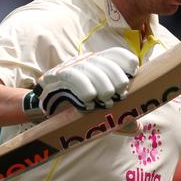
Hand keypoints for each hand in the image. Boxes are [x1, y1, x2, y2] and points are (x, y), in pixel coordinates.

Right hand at [23, 47, 138, 121]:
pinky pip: (74, 77)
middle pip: (106, 62)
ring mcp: (70, 67)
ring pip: (92, 69)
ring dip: (103, 87)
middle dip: (118, 79)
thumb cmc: (76, 109)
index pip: (115, 54)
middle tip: (119, 96)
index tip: (133, 75)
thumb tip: (136, 126)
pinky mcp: (56, 75)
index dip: (127, 62)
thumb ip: (116, 115)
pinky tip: (89, 103)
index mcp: (98, 64)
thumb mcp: (100, 110)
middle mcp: (85, 62)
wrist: (44, 110)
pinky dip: (85, 90)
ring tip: (105, 102)